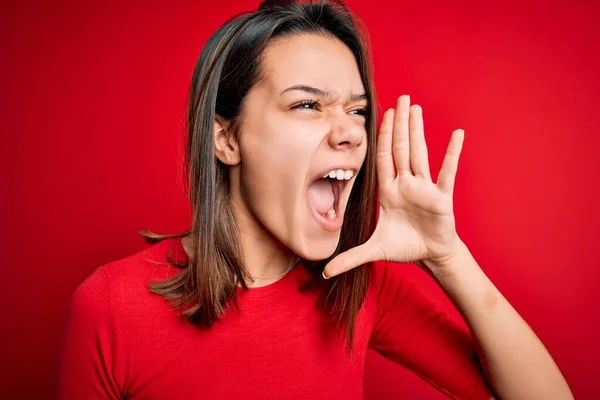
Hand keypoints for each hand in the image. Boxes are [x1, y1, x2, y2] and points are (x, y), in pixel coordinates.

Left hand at [323, 95, 464, 278]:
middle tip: (401, 97)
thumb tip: (325, 272)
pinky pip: (447, 173)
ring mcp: (424, 188)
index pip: (383, 158)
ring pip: (420, 154)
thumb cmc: (404, 246)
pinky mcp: (442, 198)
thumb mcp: (374, 250)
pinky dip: (452, 154)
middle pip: (401, 148)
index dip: (382, 136)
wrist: (430, 255)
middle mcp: (406, 184)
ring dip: (418, 131)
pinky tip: (458, 134)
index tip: (383, 115)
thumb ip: (349, 258)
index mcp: (389, 191)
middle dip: (399, 124)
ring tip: (416, 107)